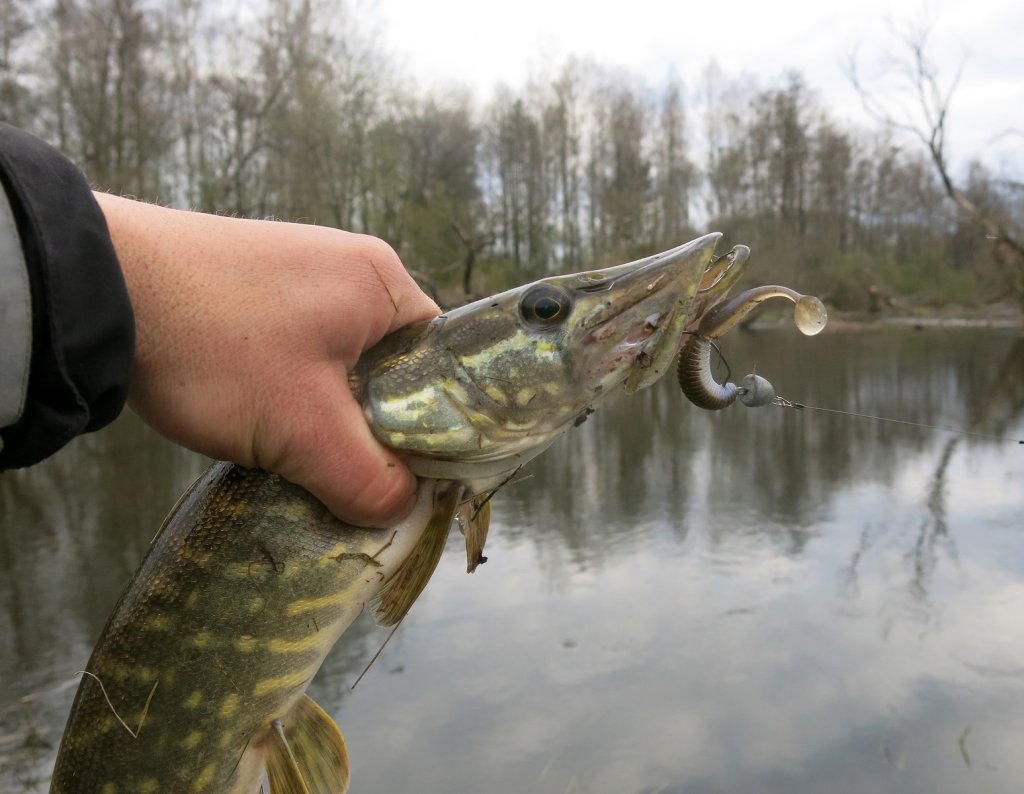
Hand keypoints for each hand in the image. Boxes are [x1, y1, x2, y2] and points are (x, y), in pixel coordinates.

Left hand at [94, 193, 439, 526]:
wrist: (96, 287)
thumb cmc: (217, 347)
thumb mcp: (304, 428)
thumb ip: (368, 479)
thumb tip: (401, 511)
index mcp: (383, 282)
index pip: (444, 364)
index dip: (437, 426)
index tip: (412, 475)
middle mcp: (350, 269)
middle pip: (394, 370)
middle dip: (374, 427)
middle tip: (353, 474)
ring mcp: (299, 275)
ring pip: (342, 368)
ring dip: (326, 416)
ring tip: (299, 453)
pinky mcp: (255, 291)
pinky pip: (300, 356)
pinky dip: (290, 396)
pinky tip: (263, 424)